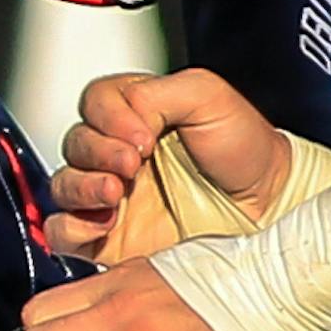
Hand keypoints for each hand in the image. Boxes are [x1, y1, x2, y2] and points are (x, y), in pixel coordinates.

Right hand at [47, 68, 289, 262]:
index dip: (109, 116)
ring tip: (116, 193)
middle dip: (99, 151)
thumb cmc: (246, 152)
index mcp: (136, 115)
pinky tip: (102, 223)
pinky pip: (61, 232)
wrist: (268, 208)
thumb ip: (156, 92)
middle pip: (75, 142)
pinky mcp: (105, 237)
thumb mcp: (208, 96)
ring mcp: (109, 197)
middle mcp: (117, 154)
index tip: (143, 134)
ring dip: (82, 186)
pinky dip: (71, 226)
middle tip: (133, 163)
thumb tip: (124, 115)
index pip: (95, 103)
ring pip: (63, 185)